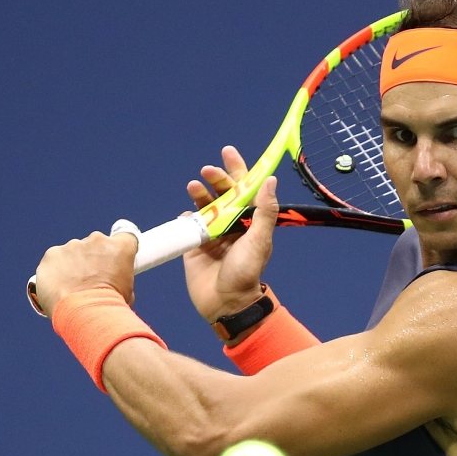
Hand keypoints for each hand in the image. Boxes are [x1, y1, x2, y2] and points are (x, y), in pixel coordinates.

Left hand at [34, 232, 138, 317]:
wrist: (83, 315)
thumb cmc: (108, 307)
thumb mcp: (127, 293)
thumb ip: (120, 278)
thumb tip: (113, 283)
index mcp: (119, 248)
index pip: (124, 236)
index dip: (119, 246)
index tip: (115, 256)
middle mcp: (96, 241)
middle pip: (95, 245)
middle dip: (94, 259)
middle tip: (92, 280)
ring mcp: (72, 246)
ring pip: (73, 253)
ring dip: (73, 266)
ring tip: (73, 289)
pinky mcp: (52, 254)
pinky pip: (54, 260)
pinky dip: (55, 272)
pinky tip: (59, 288)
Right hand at [182, 146, 278, 322]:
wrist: (225, 303)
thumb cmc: (247, 273)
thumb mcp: (259, 241)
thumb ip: (264, 211)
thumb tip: (270, 180)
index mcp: (250, 221)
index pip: (245, 190)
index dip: (238, 170)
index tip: (228, 152)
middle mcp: (232, 224)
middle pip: (223, 194)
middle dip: (216, 179)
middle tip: (208, 171)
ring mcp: (212, 234)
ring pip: (205, 206)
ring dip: (200, 194)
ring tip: (193, 186)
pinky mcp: (195, 245)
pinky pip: (188, 225)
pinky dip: (186, 217)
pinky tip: (185, 213)